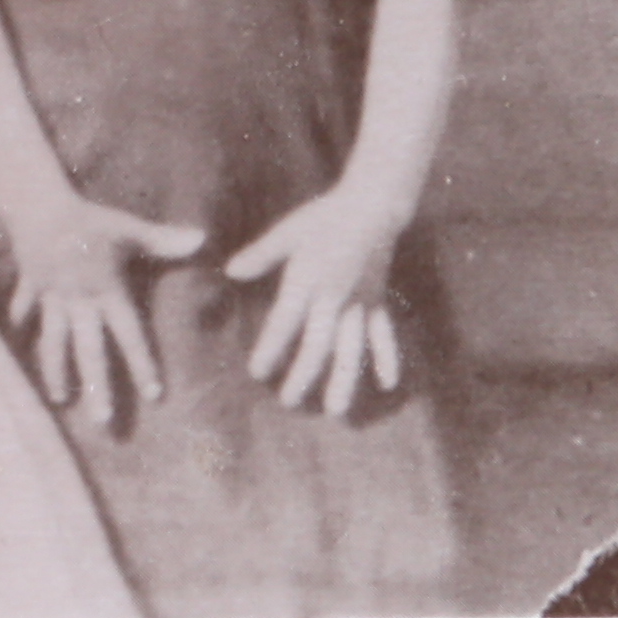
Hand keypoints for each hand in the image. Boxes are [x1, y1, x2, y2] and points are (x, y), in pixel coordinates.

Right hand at [0, 184, 207, 425]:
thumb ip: (163, 241)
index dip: (142, 365)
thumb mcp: (128, 230)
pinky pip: (24, 311)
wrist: (38, 202)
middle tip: (104, 421)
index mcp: (106, 292)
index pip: (129, 335)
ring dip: (56, 370)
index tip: (154, 394)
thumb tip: (202, 240)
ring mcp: (51, 297)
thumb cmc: (90, 218)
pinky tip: (16, 347)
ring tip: (61, 399)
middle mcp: (79, 301)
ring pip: (54, 341)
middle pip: (89, 351)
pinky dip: (20, 325)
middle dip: (97, 386)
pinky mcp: (30, 287)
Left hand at [226, 181, 413, 416]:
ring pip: (352, 348)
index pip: (285, 322)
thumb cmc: (323, 218)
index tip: (258, 372)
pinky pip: (383, 333)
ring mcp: (360, 303)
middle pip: (319, 344)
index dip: (271, 348)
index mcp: (308, 280)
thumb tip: (230, 271)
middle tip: (289, 402)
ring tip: (336, 410)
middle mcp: (335, 297)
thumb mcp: (287, 232)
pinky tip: (387, 385)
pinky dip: (387, 358)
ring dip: (344, 379)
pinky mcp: (376, 301)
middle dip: (304, 375)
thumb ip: (261, 254)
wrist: (372, 208)